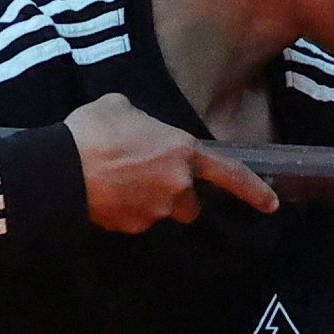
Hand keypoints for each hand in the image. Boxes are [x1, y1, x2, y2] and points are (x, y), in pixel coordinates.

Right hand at [62, 92, 278, 233]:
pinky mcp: (132, 227)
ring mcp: (156, 210)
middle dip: (177, 196)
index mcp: (182, 151)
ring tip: (118, 183)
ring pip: (162, 212)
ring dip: (149, 201)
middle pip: (190, 203)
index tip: (272, 205)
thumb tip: (136, 128)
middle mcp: (177, 185)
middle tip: (149, 179)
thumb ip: (142, 121)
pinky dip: (126, 211)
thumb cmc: (93, 130)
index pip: (230, 174)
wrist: (61, 168)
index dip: (254, 191)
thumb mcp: (121, 106)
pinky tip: (105, 195)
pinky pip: (136, 221)